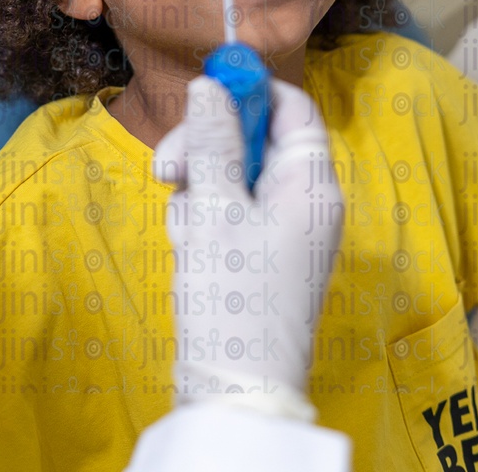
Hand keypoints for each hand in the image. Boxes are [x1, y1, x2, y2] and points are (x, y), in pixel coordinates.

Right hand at [154, 75, 342, 402]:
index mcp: (310, 183)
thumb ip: (212, 140)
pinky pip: (225, 211)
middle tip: (167, 170)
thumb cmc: (232, 297)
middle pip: (252, 138)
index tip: (204, 94)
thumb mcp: (215, 207)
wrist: (234, 391)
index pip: (290, 108)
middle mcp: (301, 200)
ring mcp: (279, 227)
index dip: (249, 92)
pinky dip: (201, 220)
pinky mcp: (256, 251)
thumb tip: (211, 85)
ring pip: (230, 174)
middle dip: (205, 147)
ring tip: (185, 230)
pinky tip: (189, 249)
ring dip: (196, 189)